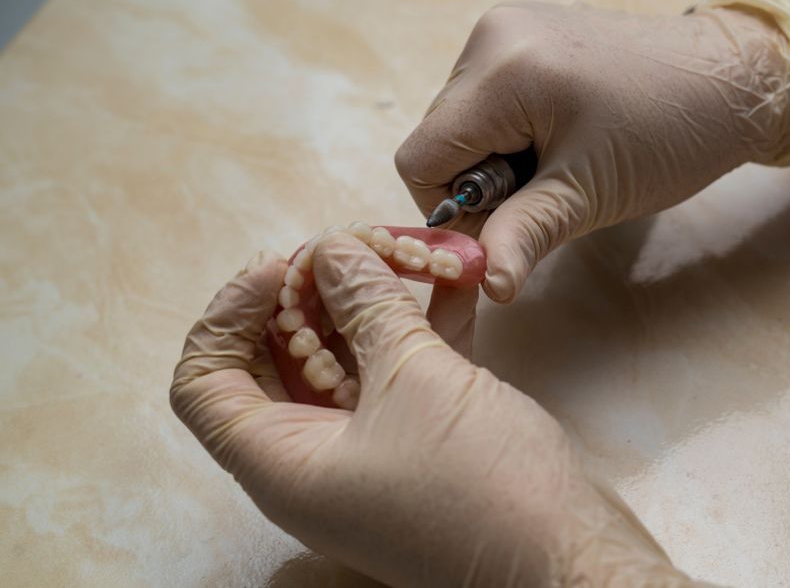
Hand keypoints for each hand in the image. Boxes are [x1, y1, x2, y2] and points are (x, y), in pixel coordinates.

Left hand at [171, 235, 694, 585]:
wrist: (567, 557)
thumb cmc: (480, 487)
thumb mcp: (416, 381)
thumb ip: (367, 306)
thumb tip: (331, 250)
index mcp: (282, 461)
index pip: (206, 381)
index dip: (229, 314)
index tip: (284, 265)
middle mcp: (313, 458)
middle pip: (277, 360)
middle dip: (311, 293)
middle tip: (353, 247)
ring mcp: (367, 450)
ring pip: (345, 359)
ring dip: (372, 301)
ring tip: (407, 250)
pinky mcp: (418, 440)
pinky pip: (397, 372)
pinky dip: (415, 325)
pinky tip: (453, 280)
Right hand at [396, 0, 789, 301]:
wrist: (732, 83)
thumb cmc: (670, 137)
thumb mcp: (589, 195)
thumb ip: (524, 236)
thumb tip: (484, 285)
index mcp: (502, 70)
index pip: (421, 158)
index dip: (449, 207)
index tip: (503, 226)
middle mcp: (493, 35)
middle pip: (440, 138)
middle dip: (482, 182)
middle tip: (547, 192)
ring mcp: (509, 26)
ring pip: (462, 121)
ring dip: (498, 158)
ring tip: (562, 162)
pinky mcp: (527, 30)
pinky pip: (488, 97)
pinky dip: (511, 131)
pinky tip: (562, 137)